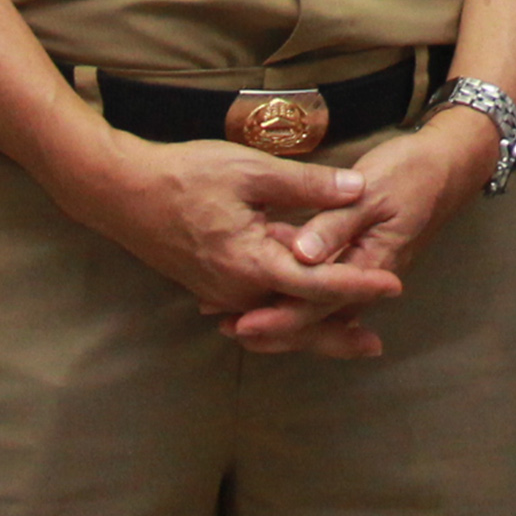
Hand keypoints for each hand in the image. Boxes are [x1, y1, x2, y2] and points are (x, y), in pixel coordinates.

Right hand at [47, 132, 405, 350]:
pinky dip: (284, 315)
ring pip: (277, 318)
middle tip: (375, 345)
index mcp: (252, 263)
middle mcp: (238, 291)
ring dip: (312, 327)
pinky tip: (298, 311)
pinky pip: (257, 309)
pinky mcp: (211, 286)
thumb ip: (306, 185)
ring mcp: (222, 292)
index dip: (358, 284)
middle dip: (337, 333)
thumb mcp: (251, 170)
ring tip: (347, 335)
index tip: (393, 286)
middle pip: (298, 319)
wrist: (123, 192)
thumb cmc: (185, 176)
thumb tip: (356, 190)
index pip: (317, 283)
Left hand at [221, 110, 504, 358]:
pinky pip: (324, 292)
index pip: (318, 305)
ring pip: (318, 309)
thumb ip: (334, 224)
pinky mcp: (357, 263)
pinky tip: (269, 294)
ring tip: (235, 318)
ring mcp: (362, 274)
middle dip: (272, 327)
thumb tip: (300, 254)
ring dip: (281, 316)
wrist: (447, 166)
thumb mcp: (372, 191)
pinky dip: (296, 298)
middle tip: (226, 328)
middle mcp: (366, 280)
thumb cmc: (410, 173)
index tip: (241, 324)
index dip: (278, 317)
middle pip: (315, 318)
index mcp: (370, 266)